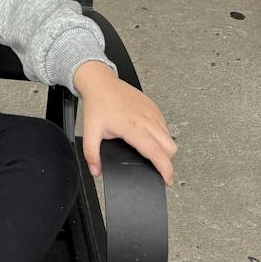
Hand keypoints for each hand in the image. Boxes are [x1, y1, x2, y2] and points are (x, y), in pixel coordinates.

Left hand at [74, 61, 176, 185]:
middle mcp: (146, 119)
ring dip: (165, 148)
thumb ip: (92, 154)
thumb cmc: (97, 103)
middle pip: (170, 148)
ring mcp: (152, 111)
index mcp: (133, 127)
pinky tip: (149, 136)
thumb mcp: (90, 130)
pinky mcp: (153, 106)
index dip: (165, 170)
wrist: (100, 81)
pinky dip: (162, 135)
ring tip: (153, 153)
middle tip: (157, 167)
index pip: (157, 153)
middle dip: (167, 162)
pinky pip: (165, 125)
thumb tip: (96, 170)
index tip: (167, 180)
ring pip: (170, 136)